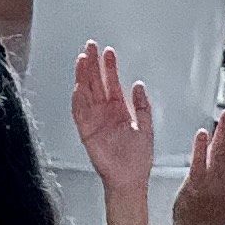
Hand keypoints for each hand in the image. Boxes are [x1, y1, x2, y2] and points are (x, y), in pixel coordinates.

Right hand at [72, 43, 154, 194]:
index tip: (107, 51)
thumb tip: (139, 85)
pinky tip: (78, 86)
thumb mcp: (146, 127)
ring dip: (83, 76)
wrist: (130, 179)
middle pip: (95, 82)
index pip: (111, 82)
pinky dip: (78, 99)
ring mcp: (94, 120)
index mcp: (119, 109)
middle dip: (92, 64)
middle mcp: (105, 111)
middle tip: (90, 46)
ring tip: (82, 59)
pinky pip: (79, 112)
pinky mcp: (87, 131)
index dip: (109, 66)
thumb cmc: (138, 158)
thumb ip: (142, 106)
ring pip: (85, 92)